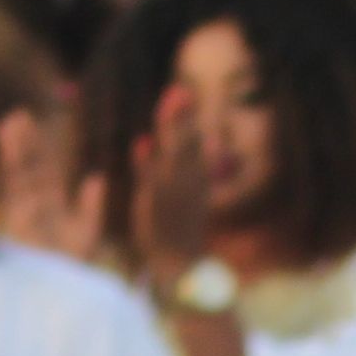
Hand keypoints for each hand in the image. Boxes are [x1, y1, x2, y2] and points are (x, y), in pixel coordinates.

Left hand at [132, 87, 219, 280]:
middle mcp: (187, 182)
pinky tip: (142, 144)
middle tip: (179, 90)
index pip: (192, 142)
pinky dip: (147, 163)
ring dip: (170, 131)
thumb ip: (200, 164)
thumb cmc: (184, 229)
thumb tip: (214, 139)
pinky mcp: (156, 207)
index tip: (181, 90)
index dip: (187, 117)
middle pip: (184, 143)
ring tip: (166, 108)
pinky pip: (151, 181)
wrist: (182, 265)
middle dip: (181, 117)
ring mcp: (173, 193)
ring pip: (172, 156)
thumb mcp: (195, 193)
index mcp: (195, 177)